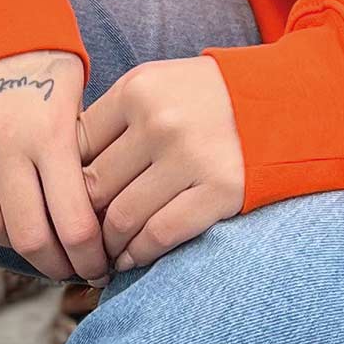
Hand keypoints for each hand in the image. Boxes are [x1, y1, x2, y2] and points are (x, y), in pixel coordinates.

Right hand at [0, 48, 109, 287]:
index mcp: (49, 129)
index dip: (90, 255)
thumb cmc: (45, 56)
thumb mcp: (77, 95)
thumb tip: (98, 217)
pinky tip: (1, 215)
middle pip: (28, 235)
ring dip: (14, 247)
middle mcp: (3, 140)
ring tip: (39, 247)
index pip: (72, 220)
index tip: (102, 265)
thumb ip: (81, 153)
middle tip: (73, 269)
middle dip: (56, 263)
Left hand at [77, 56, 245, 272]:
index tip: (65, 202)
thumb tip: (63, 174)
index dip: (65, 181)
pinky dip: (138, 254)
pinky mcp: (219, 190)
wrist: (280, 102)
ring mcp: (190, 157)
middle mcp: (159, 121)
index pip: (76, 147)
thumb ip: (113, 119)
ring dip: (107, 246)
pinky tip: (132, 258)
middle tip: (78, 240)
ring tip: (105, 254)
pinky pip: (159, 235)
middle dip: (82, 221)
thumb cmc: (203, 99)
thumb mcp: (154, 85)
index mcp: (137, 90)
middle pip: (94, 188)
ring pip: (121, 218)